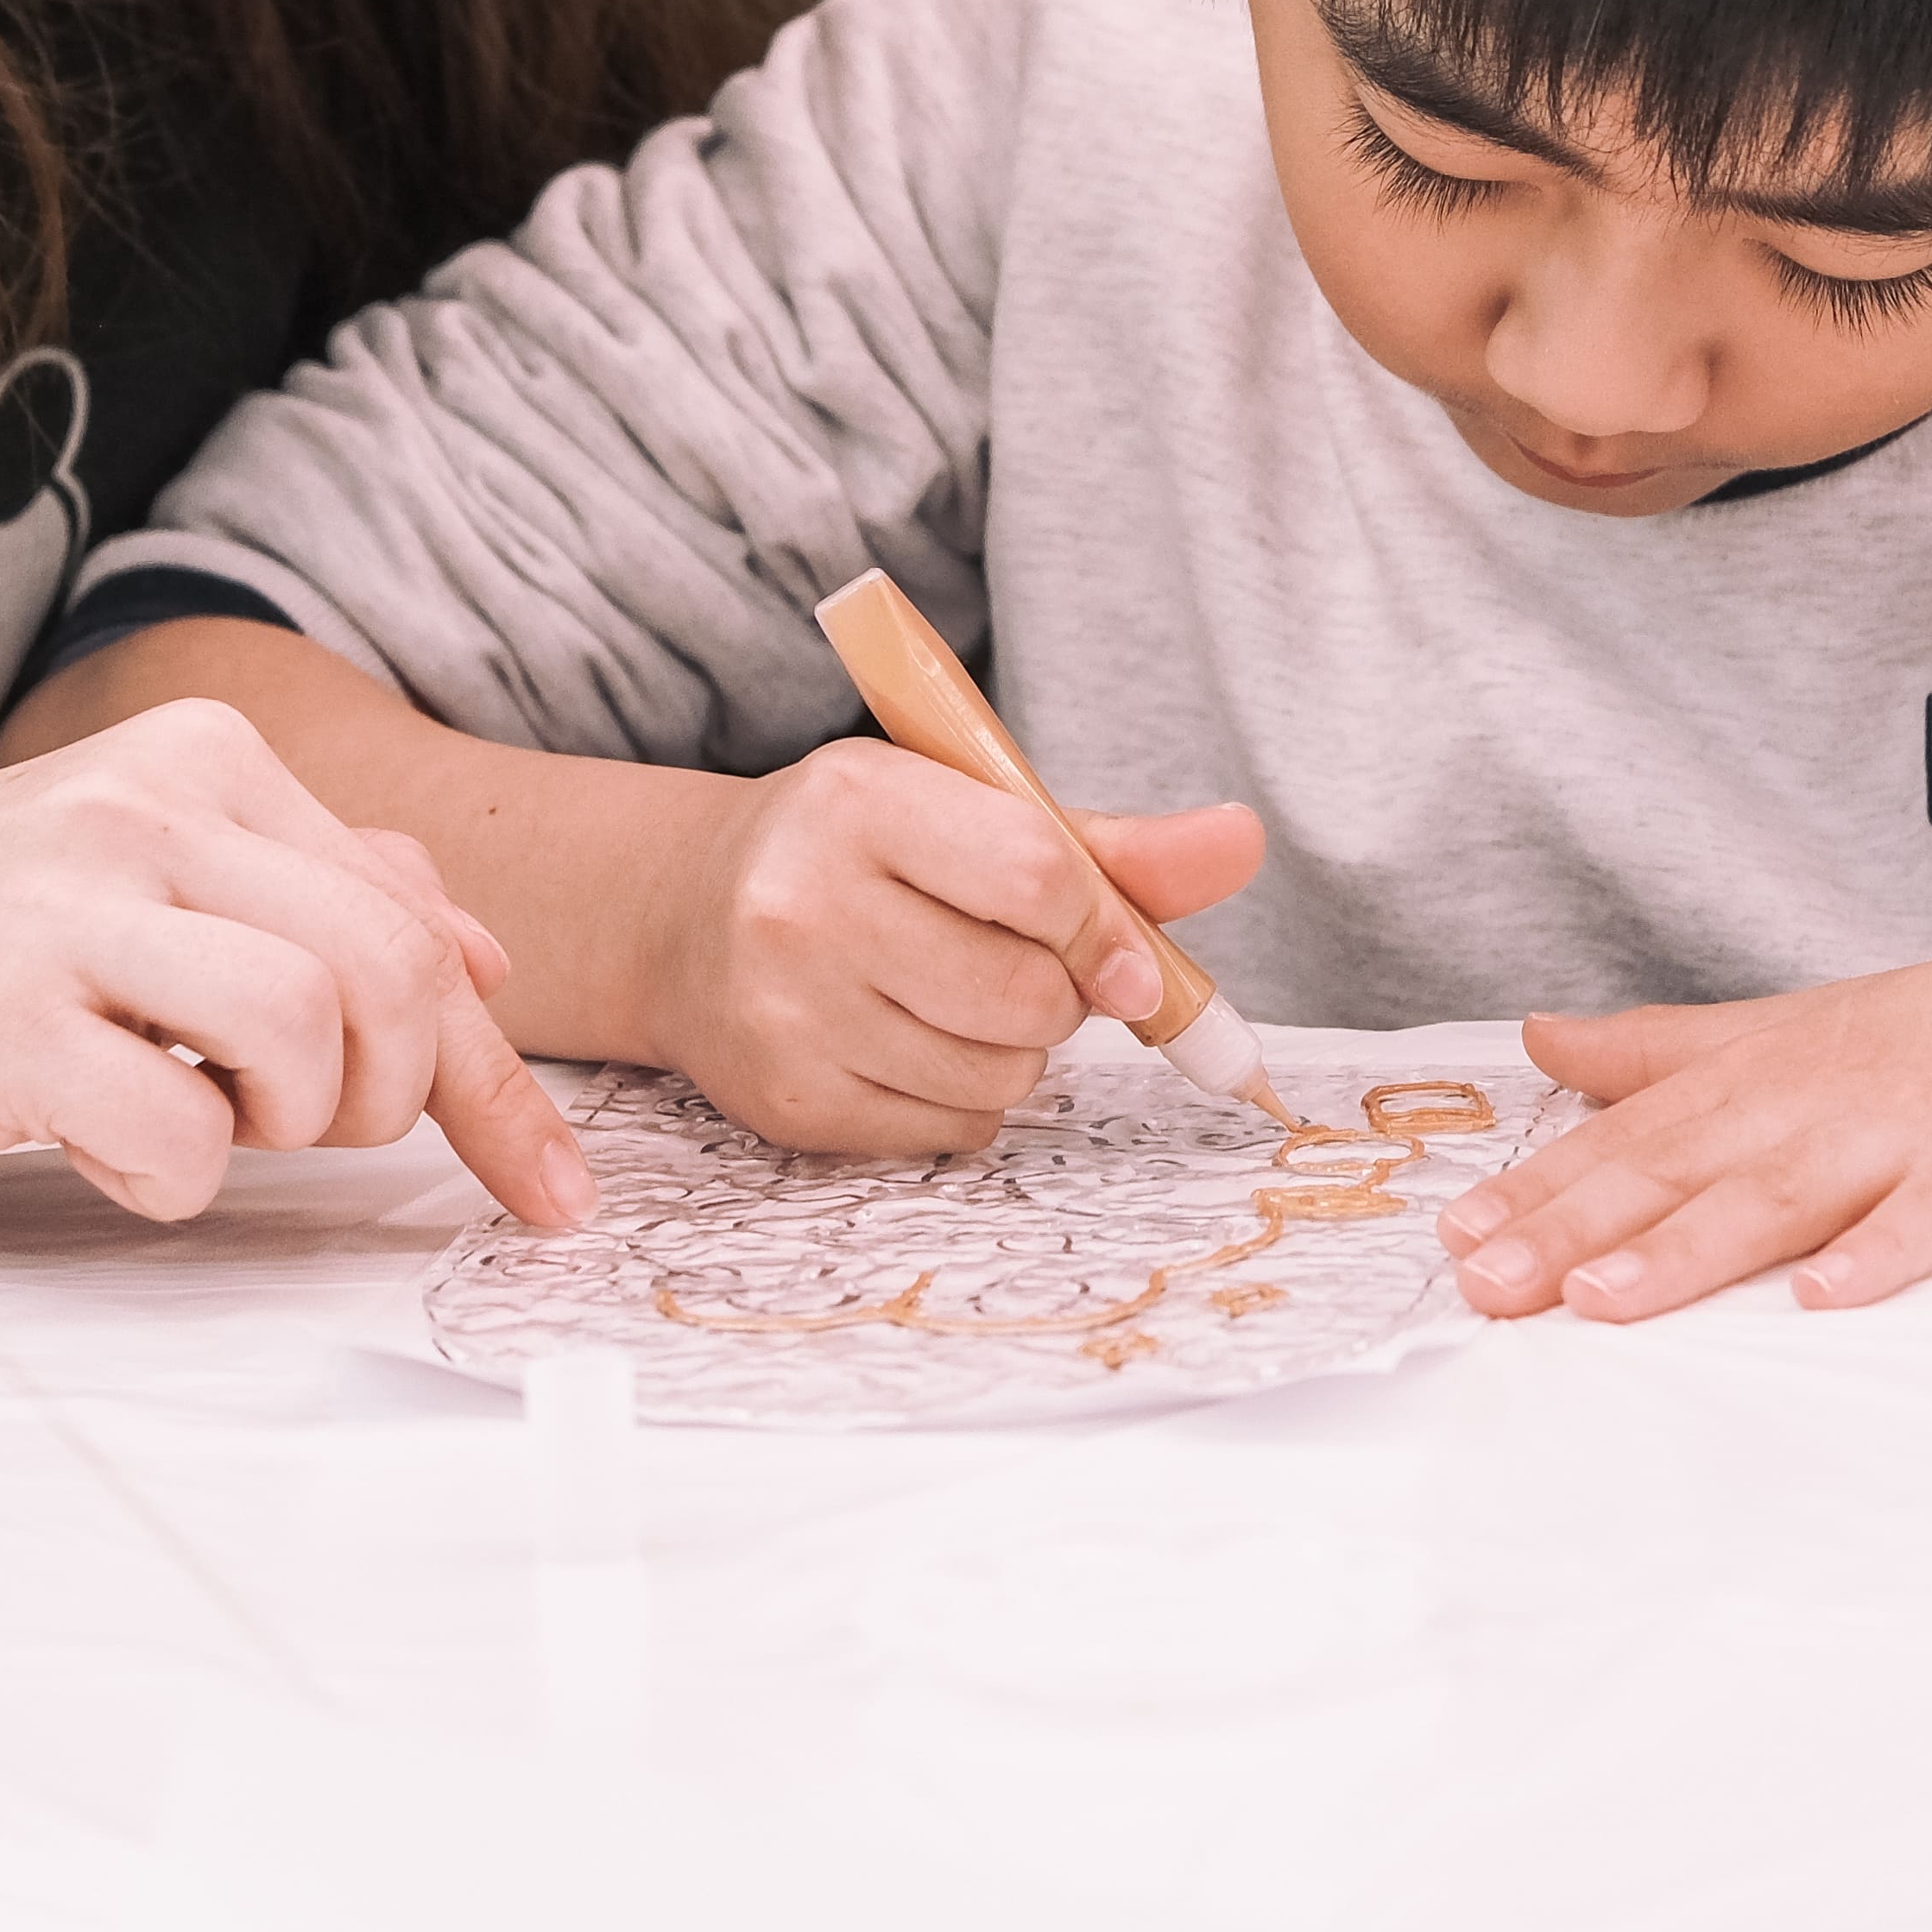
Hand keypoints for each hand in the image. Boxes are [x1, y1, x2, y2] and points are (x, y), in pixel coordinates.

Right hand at [0, 695, 591, 1229]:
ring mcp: (71, 902)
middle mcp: (146, 803)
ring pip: (310, 1039)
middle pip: (394, 974)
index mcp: (202, 759)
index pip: (418, 919)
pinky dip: (166, 1177)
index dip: (496, 1076)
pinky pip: (183, 1135)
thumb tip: (488, 953)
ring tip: (193, 1118)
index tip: (555, 1188)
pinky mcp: (5, 1018)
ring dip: (278, 1130)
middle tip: (302, 1130)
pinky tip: (97, 1144)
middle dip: (389, 1098)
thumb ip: (319, 895)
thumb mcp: (146, 882)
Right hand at [645, 740, 1265, 1154]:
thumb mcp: (968, 814)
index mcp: (859, 799)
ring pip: (1000, 1075)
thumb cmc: (858, 855)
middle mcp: (805, 903)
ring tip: (956, 998)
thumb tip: (1245, 843)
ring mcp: (787, 1012)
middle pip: (1027, 993)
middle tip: (1015, 963)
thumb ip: (1112, 845)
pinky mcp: (787, 1104)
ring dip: (1015, 1051)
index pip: (1038, 874)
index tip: (1117, 949)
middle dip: (1056, 992)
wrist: (686, 918)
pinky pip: (952, 1132)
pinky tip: (912, 1044)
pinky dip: (965, 1102)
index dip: (1103, 927)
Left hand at [1448, 892, 1931, 1319]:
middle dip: (1576, 1226)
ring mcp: (1918, 1122)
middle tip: (1480, 1285)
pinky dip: (1884, 1254)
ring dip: (1690, 1248)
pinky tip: (1827, 1303)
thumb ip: (1672, 1044)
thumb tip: (1543, 1039)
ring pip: (1786, 1191)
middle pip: (1685, 1165)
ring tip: (1602, 1303)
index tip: (1451, 1240)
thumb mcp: (1811, 1021)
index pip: (1638, 1133)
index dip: (1544, 1188)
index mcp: (1778, 1068)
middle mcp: (1828, 1091)